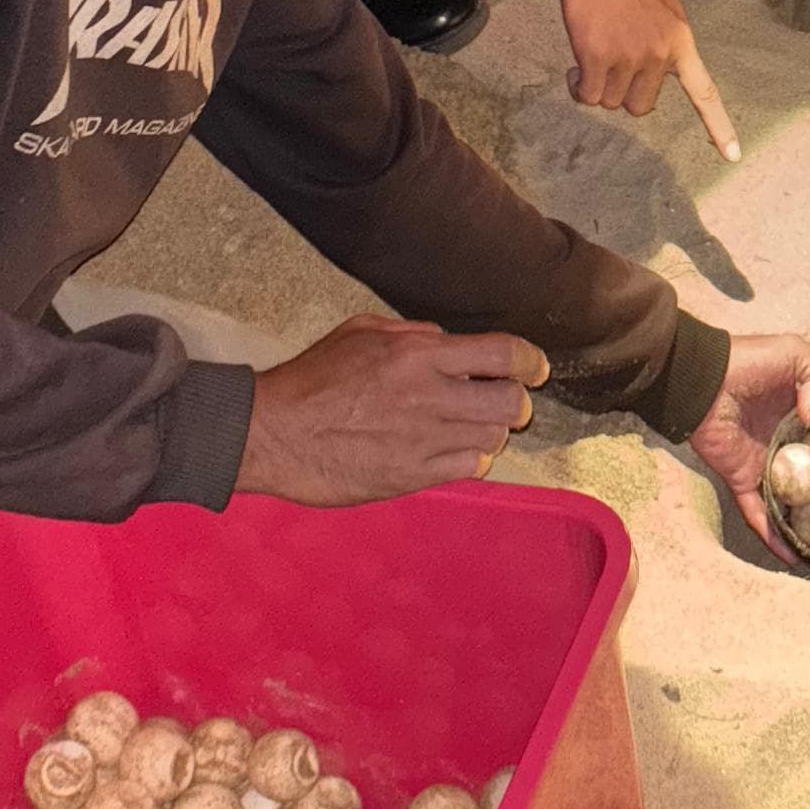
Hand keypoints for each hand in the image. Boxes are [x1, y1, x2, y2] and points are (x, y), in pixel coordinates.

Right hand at [234, 312, 547, 503]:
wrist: (273, 432)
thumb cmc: (311, 380)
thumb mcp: (360, 332)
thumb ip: (412, 333)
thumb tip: (448, 340)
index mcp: (418, 354)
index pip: (502, 354)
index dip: (531, 361)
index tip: (536, 367)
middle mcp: (429, 395)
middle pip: (509, 402)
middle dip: (516, 401)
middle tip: (506, 402)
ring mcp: (423, 440)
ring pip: (494, 438)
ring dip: (491, 431)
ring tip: (471, 426)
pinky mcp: (412, 476)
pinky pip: (470, 468)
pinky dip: (473, 459)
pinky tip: (454, 452)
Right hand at [549, 0, 741, 159]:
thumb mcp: (665, 6)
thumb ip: (664, 42)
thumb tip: (651, 72)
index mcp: (681, 41)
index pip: (704, 92)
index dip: (717, 126)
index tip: (732, 155)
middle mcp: (659, 54)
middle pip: (640, 107)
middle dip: (623, 94)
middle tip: (611, 68)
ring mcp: (629, 57)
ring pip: (610, 101)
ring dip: (596, 86)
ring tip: (592, 56)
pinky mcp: (597, 57)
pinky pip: (587, 94)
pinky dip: (577, 87)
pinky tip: (573, 69)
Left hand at [680, 331, 809, 545]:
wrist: (702, 378)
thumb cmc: (749, 361)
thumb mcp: (796, 354)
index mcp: (805, 417)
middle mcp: (789, 445)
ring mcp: (766, 465)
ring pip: (792, 500)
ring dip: (808, 522)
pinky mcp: (743, 478)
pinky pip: (759, 512)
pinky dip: (772, 535)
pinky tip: (791, 556)